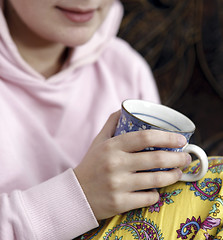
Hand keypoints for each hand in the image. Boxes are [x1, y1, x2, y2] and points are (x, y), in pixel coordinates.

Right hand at [74, 111, 190, 219]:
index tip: (180, 140)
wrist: (76, 193)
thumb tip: (126, 108)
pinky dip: (156, 194)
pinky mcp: (119, 203)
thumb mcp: (99, 141)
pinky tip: (157, 190)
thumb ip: (111, 123)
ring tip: (178, 172)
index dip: (167, 137)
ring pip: (156, 180)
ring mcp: (117, 185)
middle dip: (177, 158)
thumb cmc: (91, 164)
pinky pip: (147, 198)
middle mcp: (115, 164)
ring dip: (172, 176)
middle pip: (156, 159)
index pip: (145, 137)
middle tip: (185, 157)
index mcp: (111, 146)